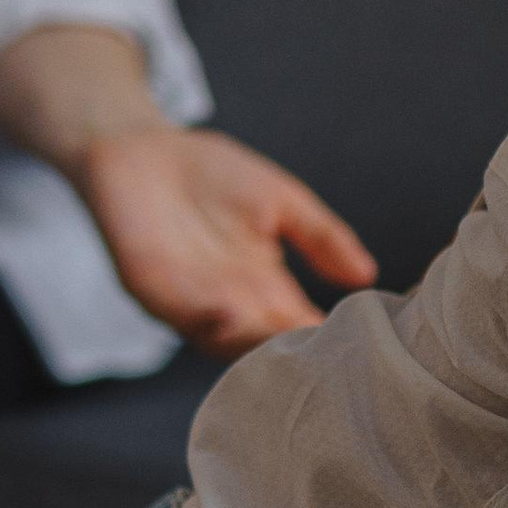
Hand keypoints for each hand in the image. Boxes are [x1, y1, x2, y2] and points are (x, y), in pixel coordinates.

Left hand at [76, 119, 375, 352]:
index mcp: (265, 288)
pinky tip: (231, 312)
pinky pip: (180, 315)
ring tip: (284, 339)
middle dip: (293, 354)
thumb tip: (367, 277)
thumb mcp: (282, 201)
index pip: (301, 327)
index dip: (326, 340)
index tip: (359, 349)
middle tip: (323, 360)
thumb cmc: (210, 172)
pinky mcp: (151, 290)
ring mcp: (190, 303)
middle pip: (268, 344)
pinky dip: (206, 319)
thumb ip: (321, 236)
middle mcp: (230, 304)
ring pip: (226, 340)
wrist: (140, 147)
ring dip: (253, 342)